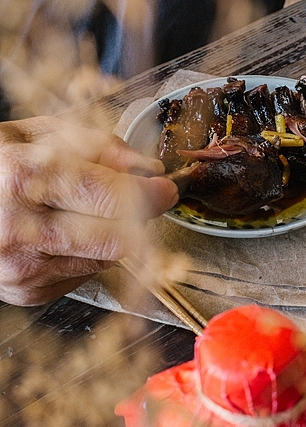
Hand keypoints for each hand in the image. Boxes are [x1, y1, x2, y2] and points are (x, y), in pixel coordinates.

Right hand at [0, 116, 178, 304]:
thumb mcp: (37, 133)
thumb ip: (98, 144)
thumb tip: (148, 167)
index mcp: (21, 179)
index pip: (110, 195)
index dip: (149, 192)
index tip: (164, 186)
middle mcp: (19, 230)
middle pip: (117, 237)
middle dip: (143, 216)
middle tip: (147, 197)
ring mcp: (21, 269)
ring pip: (106, 257)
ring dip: (114, 232)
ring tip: (88, 208)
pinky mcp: (26, 293)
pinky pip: (84, 274)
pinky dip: (88, 252)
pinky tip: (65, 231)